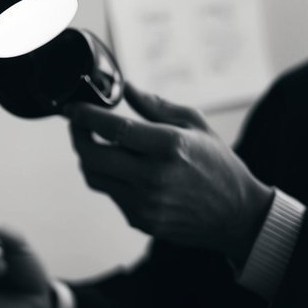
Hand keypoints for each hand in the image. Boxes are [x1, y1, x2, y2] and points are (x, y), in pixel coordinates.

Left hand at [64, 83, 273, 260]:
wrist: (236, 215)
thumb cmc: (218, 164)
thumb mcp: (195, 126)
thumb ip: (156, 107)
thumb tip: (125, 88)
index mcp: (169, 146)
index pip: (113, 129)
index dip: (85, 117)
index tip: (71, 108)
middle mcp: (153, 176)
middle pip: (92, 156)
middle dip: (78, 137)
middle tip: (77, 125)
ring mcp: (144, 202)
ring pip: (94, 177)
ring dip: (89, 158)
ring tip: (99, 145)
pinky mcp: (140, 220)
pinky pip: (110, 194)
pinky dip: (110, 178)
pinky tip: (124, 170)